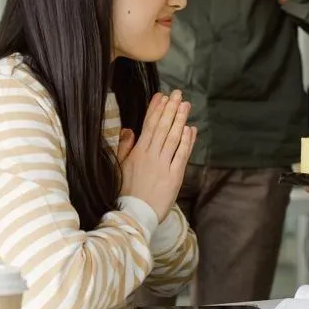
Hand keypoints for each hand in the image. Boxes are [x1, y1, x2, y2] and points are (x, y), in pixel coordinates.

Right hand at [119, 90, 195, 221]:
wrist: (133, 215)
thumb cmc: (124, 193)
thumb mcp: (119, 167)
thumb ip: (124, 147)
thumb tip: (129, 129)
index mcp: (137, 152)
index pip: (148, 125)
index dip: (155, 109)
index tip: (161, 96)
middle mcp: (151, 156)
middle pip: (162, 127)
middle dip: (170, 109)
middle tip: (177, 93)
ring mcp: (163, 166)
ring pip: (173, 138)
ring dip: (180, 120)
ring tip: (185, 105)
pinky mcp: (174, 177)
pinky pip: (181, 155)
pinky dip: (186, 142)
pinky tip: (190, 129)